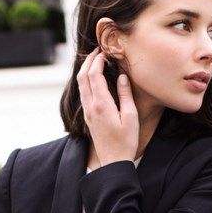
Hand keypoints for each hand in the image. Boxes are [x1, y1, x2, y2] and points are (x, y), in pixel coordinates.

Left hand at [77, 46, 139, 166]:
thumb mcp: (130, 117)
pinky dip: (87, 81)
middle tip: (98, 50)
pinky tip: (94, 79)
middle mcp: (91, 107)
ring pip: (81, 85)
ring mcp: (88, 112)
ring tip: (95, 60)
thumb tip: (121, 76)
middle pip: (83, 77)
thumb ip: (125, 94)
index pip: (94, 75)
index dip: (98, 60)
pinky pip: (83, 93)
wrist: (113, 162)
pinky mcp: (88, 117)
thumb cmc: (126, 142)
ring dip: (86, 70)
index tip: (106, 51)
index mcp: (101, 104)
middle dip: (89, 61)